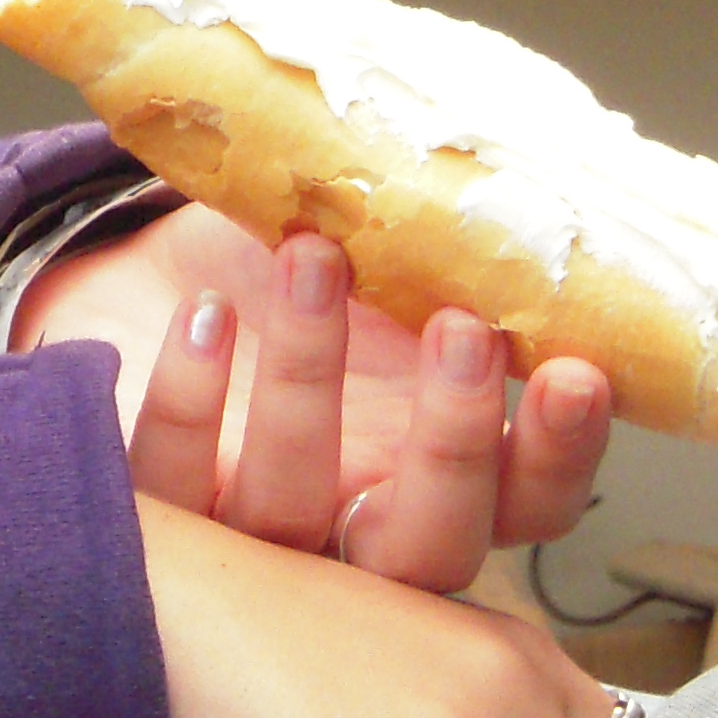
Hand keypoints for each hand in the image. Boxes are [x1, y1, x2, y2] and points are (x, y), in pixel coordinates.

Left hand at [13, 203, 608, 588]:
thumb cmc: (279, 274)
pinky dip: (190, 401)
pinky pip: (174, 483)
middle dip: (454, 441)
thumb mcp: (371, 257)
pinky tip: (206, 315)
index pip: (528, 504)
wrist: (141, 288)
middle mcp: (353, 524)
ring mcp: (252, 531)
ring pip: (293, 512)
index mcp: (432, 472)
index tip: (576, 371)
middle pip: (430, 545)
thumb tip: (508, 173)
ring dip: (309, 386)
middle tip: (461, 326)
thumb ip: (433, 250)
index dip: (559, 454)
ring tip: (311, 257)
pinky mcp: (156, 511)